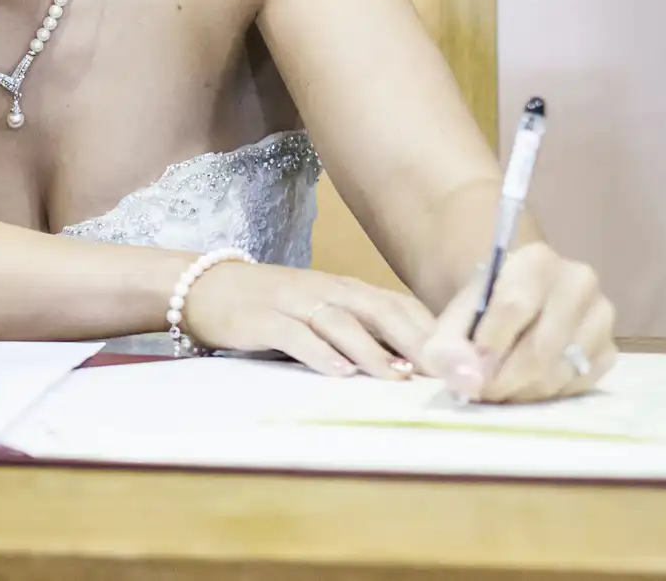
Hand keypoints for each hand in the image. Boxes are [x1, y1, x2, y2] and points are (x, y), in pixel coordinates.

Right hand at [182, 260, 437, 377]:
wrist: (207, 287)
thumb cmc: (273, 306)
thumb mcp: (320, 310)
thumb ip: (360, 329)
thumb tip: (411, 365)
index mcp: (345, 289)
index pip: (397, 305)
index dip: (430, 331)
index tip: (458, 360)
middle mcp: (325, 290)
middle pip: (378, 310)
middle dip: (413, 340)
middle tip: (441, 371)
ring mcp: (294, 302)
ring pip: (341, 322)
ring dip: (372, 351)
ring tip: (397, 378)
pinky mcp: (263, 318)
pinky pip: (296, 335)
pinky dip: (320, 354)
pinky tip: (339, 373)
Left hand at [420, 242, 616, 402]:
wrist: (515, 306)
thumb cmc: (483, 308)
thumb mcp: (454, 319)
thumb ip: (449, 347)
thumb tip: (468, 382)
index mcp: (536, 261)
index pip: (514, 306)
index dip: (488, 346)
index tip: (469, 371)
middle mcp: (578, 282)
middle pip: (538, 349)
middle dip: (502, 380)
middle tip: (480, 392)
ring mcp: (600, 317)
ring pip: (557, 373)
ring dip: (521, 392)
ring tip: (499, 388)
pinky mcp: (609, 351)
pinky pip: (576, 387)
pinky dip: (546, 395)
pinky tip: (526, 386)